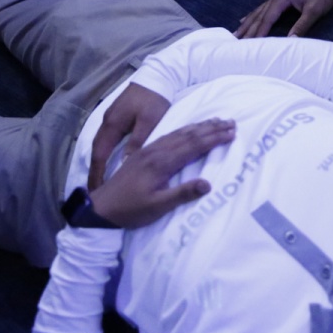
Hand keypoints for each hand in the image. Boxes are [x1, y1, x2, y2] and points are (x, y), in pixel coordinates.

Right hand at [88, 84, 171, 188]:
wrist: (159, 75)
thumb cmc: (155, 99)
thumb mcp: (148, 121)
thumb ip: (137, 141)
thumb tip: (124, 163)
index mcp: (113, 124)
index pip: (99, 155)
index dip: (96, 173)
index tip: (95, 190)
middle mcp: (107, 122)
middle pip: (97, 151)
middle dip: (95, 170)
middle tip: (95, 189)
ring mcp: (111, 118)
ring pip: (101, 144)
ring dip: (99, 162)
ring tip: (101, 179)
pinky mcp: (118, 115)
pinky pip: (107, 138)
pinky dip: (106, 151)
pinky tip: (110, 159)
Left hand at [89, 118, 235, 227]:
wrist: (101, 207)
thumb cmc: (130, 210)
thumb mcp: (157, 207)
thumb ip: (182, 194)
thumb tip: (208, 184)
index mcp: (161, 163)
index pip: (193, 146)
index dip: (213, 139)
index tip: (231, 133)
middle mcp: (156, 151)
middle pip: (188, 135)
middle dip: (211, 128)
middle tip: (231, 122)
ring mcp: (149, 150)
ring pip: (179, 133)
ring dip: (199, 126)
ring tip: (216, 121)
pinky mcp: (144, 152)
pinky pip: (168, 135)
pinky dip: (184, 130)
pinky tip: (188, 129)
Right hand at [235, 0, 332, 38]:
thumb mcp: (314, 11)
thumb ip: (301, 26)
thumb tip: (290, 40)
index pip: (267, 19)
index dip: (258, 33)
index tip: (249, 45)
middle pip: (259, 16)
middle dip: (248, 30)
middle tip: (235, 43)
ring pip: (258, 12)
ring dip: (247, 24)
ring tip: (235, 35)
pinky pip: (262, 9)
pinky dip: (252, 16)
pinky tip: (244, 20)